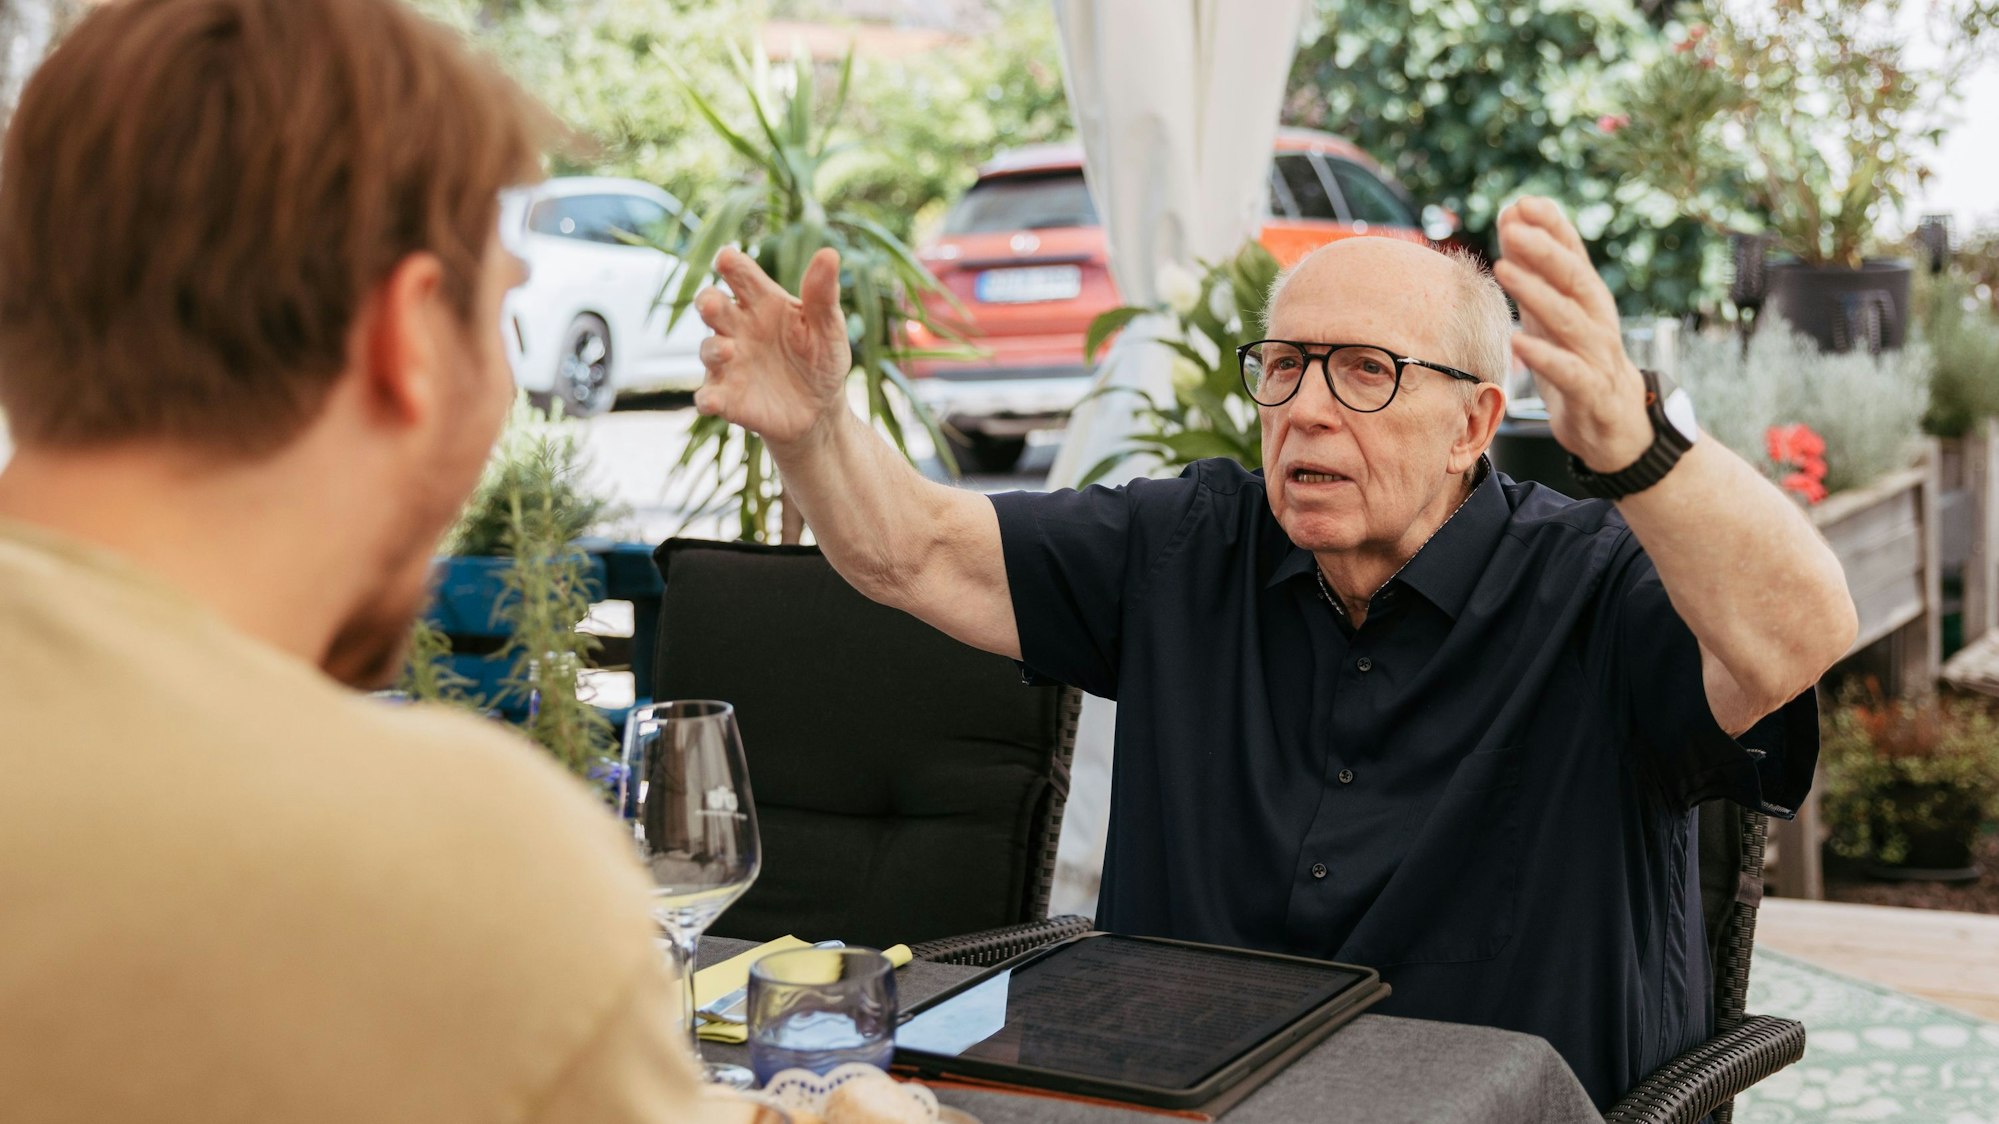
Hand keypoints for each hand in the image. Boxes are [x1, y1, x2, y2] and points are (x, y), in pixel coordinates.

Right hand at [692, 247, 851, 447]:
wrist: (820, 410)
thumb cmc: (820, 359)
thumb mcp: (828, 327)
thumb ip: (822, 294)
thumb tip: (829, 254)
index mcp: (762, 302)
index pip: (742, 276)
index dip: (732, 265)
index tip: (727, 258)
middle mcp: (738, 328)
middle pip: (714, 307)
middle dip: (708, 302)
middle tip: (710, 302)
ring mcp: (729, 363)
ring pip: (709, 350)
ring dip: (713, 349)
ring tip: (728, 349)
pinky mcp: (727, 398)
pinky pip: (710, 396)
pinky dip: (707, 398)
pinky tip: (709, 402)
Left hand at [1492, 197, 1652, 473]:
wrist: (1620, 429)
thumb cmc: (1580, 365)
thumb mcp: (1555, 317)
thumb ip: (1536, 276)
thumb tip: (1511, 223)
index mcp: (1588, 300)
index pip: (1573, 255)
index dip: (1552, 227)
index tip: (1523, 201)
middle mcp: (1598, 320)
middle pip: (1575, 279)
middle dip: (1546, 250)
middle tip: (1513, 225)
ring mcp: (1598, 356)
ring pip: (1570, 320)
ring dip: (1537, 293)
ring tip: (1504, 270)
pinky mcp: (1593, 393)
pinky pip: (1569, 372)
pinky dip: (1544, 356)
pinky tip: (1517, 341)